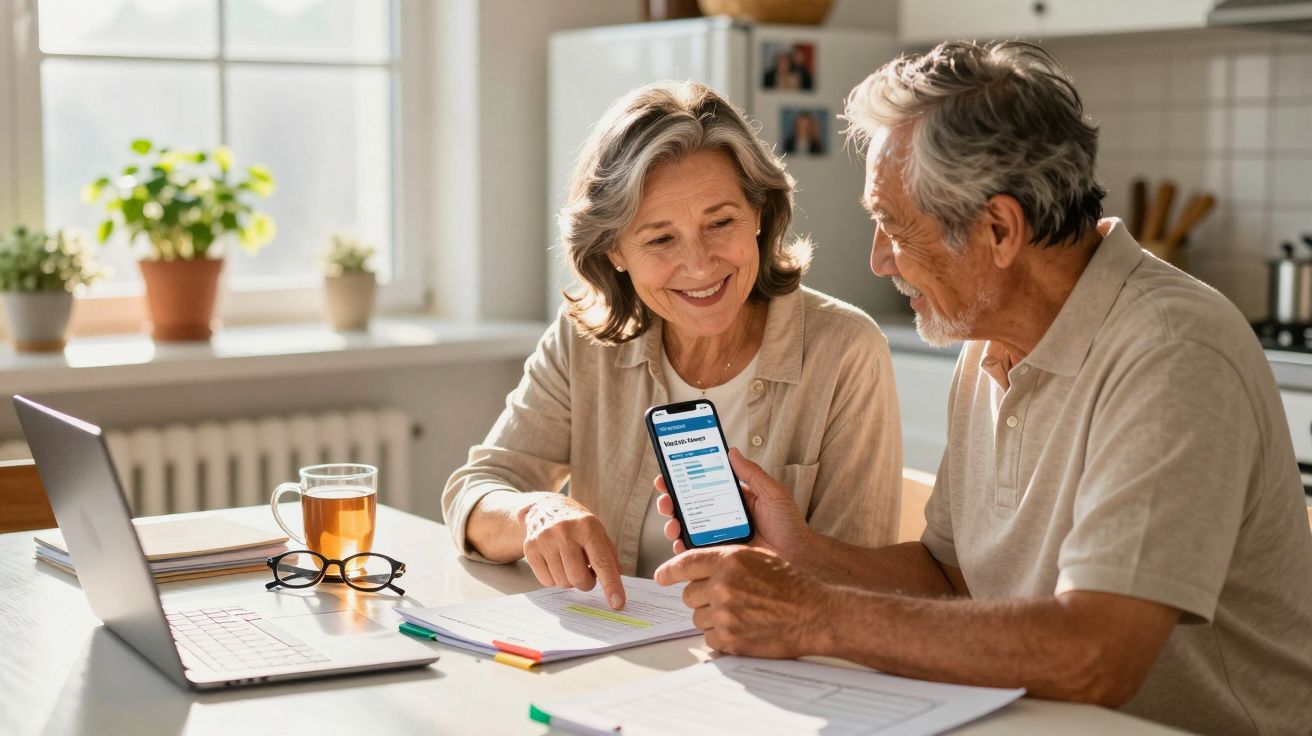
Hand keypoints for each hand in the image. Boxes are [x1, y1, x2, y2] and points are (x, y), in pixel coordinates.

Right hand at [520, 494, 625, 608]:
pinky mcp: (530, 548)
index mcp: (588, 526)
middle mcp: (565, 531)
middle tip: (587, 574)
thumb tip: (618, 582)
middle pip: (579, 578)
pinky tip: (555, 563)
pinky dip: (554, 579)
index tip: (618, 603)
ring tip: (570, 564)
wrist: (545, 508)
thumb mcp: (598, 532)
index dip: (611, 585)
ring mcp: (545, 539)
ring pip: (562, 582)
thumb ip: (610, 557)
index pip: (602, 561)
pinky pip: (546, 581)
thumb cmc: (577, 525)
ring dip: (570, 581)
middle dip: (586, 583)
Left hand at [654, 545, 829, 657]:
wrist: (816, 613)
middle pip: (689, 595)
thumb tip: (700, 571)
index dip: (669, 571)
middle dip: (701, 599)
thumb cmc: (792, 585)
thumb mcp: (759, 559)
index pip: (685, 562)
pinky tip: (742, 630)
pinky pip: (709, 638)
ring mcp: (725, 613)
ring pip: (697, 618)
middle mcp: (723, 584)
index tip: (661, 577)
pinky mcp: (730, 638)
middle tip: (724, 600)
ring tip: (740, 615)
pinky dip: (721, 637)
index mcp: (729, 559)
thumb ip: (728, 562)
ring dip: (712, 618)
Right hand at [655, 448, 813, 561]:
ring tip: (673, 524)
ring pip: (685, 529)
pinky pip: (694, 553)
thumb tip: (731, 451)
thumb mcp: (772, 492)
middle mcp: (720, 516)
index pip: (700, 484)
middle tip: (666, 500)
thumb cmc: (789, 525)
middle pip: (686, 506)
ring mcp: (717, 537)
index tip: (667, 473)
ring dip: (672, 524)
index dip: (680, 478)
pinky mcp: (717, 556)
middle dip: (670, 501)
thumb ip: (751, 473)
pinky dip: (682, 549)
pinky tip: (680, 545)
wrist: (798, 557)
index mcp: (731, 498)